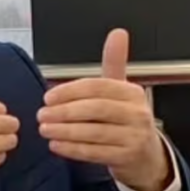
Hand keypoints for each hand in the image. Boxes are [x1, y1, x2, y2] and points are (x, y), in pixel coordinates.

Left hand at [38, 28, 170, 190]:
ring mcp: (134, 137)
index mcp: (132, 93)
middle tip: (42, 114)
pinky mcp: (127, 157)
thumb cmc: (127, 120)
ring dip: (65, 131)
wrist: (147, 156)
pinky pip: (96, 152)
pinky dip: (73, 149)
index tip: (48, 97)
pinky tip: (57, 145)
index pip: (98, 87)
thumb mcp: (122, 91)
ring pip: (95, 132)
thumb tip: (118, 33)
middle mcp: (136, 113)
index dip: (70, 91)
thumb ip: (114, 63)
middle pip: (96, 109)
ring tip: (45, 129)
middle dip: (65, 112)